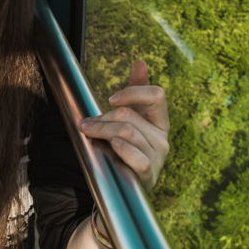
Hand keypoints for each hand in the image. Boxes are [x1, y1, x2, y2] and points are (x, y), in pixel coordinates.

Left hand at [78, 60, 169, 190]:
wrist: (121, 187)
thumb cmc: (125, 149)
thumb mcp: (131, 119)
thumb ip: (136, 92)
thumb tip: (141, 61)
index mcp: (160, 121)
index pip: (156, 95)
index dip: (132, 92)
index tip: (110, 99)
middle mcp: (163, 138)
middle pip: (130, 115)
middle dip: (103, 117)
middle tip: (86, 123)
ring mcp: (158, 157)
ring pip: (127, 133)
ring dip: (101, 130)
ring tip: (87, 132)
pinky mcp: (150, 175)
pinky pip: (138, 157)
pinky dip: (124, 150)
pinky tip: (113, 146)